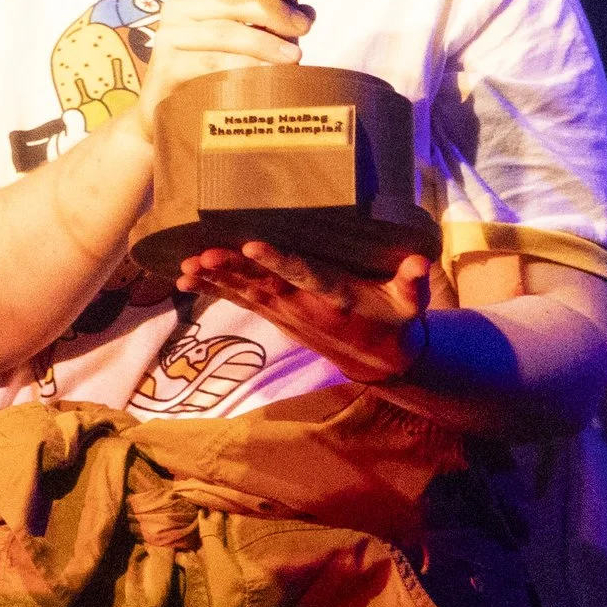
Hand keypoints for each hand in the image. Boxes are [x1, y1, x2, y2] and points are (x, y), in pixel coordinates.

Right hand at [136, 0, 310, 140]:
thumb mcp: (245, 40)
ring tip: (293, 57)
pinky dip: (242, 69)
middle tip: (303, 29)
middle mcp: (178, 7)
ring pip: (223, 33)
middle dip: (272, 12)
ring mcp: (168, 37)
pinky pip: (210, 64)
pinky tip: (265, 76)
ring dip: (263, 43)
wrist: (170, 114)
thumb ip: (272, 24)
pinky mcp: (166, 68)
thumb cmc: (212, 72)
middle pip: (231, 0)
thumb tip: (307, 13)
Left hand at [178, 241, 429, 383]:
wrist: (378, 360)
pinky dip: (213, 289)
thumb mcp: (412, 304)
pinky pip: (240, 299)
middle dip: (232, 270)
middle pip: (261, 284)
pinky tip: (185, 280)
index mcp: (333, 296)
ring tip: (185, 268)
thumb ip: (414, 282)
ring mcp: (286, 313)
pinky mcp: (276, 315)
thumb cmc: (396, 320)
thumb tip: (421, 263)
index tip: (252, 246)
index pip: (301, 275)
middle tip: (202, 256)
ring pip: (245, 292)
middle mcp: (303, 306)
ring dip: (215, 280)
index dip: (277, 261)